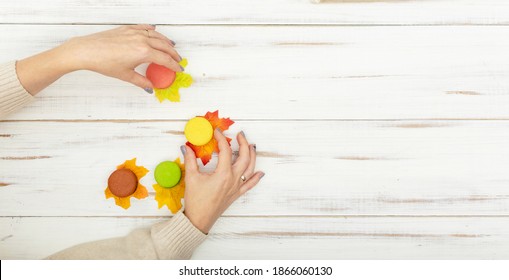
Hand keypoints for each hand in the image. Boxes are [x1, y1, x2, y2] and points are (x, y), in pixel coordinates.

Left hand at [17, 25, 181, 93]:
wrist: (87, 50)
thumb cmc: (104, 63)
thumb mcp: (125, 75)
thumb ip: (141, 81)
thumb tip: (150, 87)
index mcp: (143, 52)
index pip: (165, 59)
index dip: (174, 65)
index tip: (179, 69)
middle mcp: (142, 40)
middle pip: (164, 46)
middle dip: (173, 54)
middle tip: (178, 60)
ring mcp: (134, 32)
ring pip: (156, 35)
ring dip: (166, 41)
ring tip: (171, 46)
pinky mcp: (127, 29)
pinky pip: (144, 28)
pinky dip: (152, 30)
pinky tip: (155, 31)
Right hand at [182, 129, 264, 233]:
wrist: (199, 220)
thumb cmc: (195, 200)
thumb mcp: (191, 178)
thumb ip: (190, 160)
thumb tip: (186, 147)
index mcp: (223, 174)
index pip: (225, 151)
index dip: (221, 139)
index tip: (217, 132)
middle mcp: (233, 179)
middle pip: (244, 157)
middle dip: (244, 144)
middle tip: (240, 135)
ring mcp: (237, 187)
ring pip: (250, 169)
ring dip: (252, 156)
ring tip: (251, 146)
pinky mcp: (236, 194)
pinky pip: (250, 185)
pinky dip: (256, 177)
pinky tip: (260, 172)